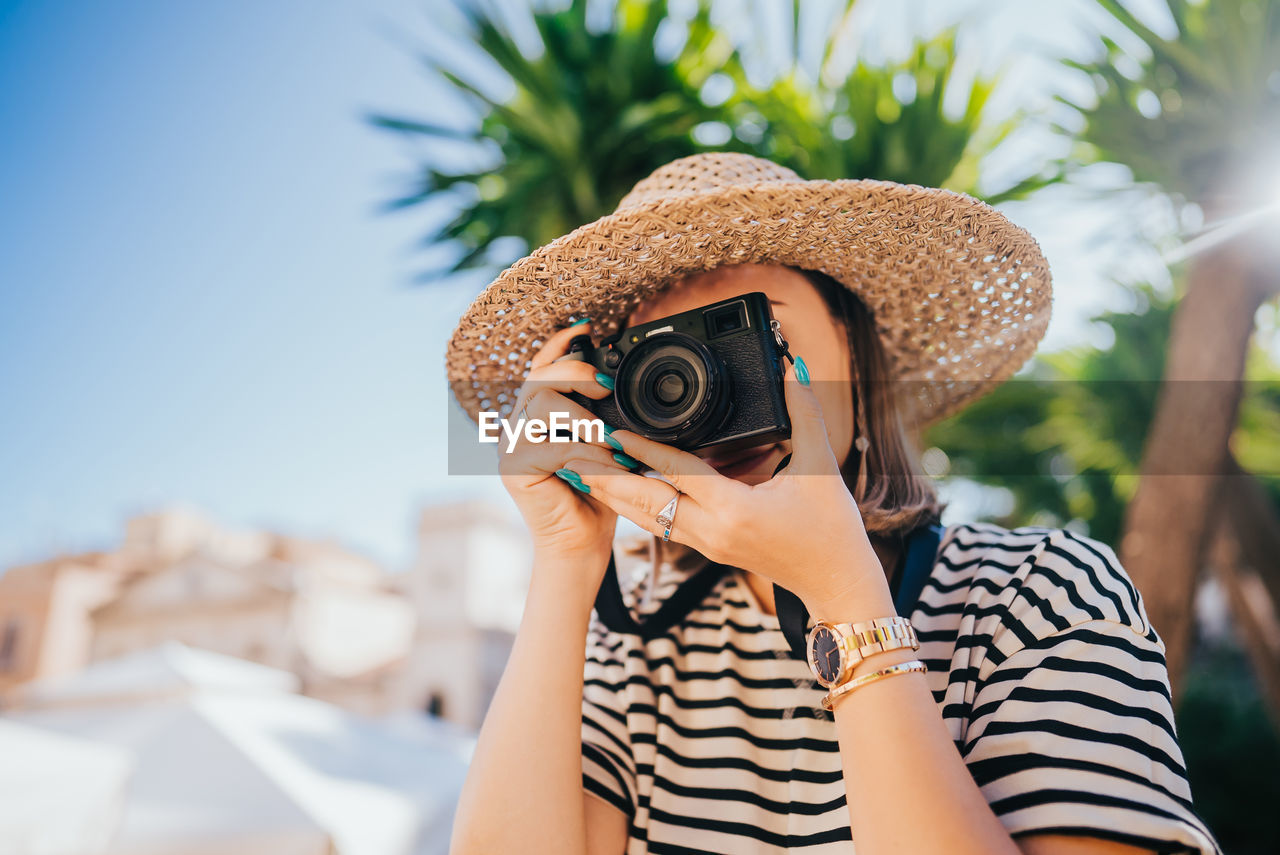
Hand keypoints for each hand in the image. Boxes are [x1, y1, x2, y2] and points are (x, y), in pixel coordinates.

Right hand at [499, 321, 632, 574]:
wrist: (581, 542)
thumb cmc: (595, 493)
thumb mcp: (603, 444)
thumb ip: (600, 412)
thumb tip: (616, 380)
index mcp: (535, 414)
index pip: (541, 367)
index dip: (560, 344)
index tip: (587, 328)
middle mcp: (517, 425)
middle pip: (540, 379)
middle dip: (577, 374)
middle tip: (608, 388)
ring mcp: (511, 446)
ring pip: (544, 406)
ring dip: (585, 419)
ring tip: (612, 438)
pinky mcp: (513, 469)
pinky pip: (555, 447)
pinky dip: (588, 454)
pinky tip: (610, 466)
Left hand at [556, 358, 885, 611]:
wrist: (836, 583)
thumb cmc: (831, 530)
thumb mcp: (821, 467)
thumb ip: (803, 413)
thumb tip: (793, 368)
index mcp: (734, 510)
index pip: (677, 473)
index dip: (643, 449)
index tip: (612, 428)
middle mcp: (711, 531)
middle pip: (645, 501)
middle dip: (609, 476)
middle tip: (575, 450)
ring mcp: (706, 544)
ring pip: (647, 517)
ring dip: (616, 492)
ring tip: (584, 467)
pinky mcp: (707, 549)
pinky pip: (661, 525)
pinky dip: (637, 506)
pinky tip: (621, 489)